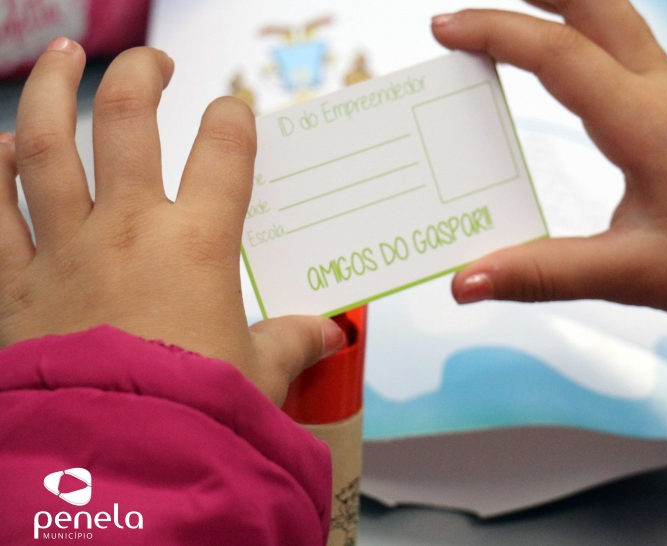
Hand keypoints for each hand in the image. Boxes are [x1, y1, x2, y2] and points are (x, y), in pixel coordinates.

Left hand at [0, 39, 344, 404]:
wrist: (117, 457)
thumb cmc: (197, 411)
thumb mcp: (259, 373)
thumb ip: (294, 342)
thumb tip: (332, 334)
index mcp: (198, 244)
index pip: (223, 155)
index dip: (232, 120)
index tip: (233, 110)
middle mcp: (129, 229)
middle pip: (127, 124)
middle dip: (141, 77)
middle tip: (154, 61)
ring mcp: (66, 249)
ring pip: (45, 147)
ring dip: (54, 92)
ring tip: (67, 57)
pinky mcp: (16, 283)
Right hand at [432, 1, 666, 321]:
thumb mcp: (630, 275)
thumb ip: (544, 274)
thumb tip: (465, 281)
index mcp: (650, 126)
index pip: (563, 55)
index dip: (499, 34)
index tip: (447, 30)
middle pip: (598, 5)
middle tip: (473, 7)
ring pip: (618, 18)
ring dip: (561, 5)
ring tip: (510, 12)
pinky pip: (632, 46)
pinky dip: (585, 33)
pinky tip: (564, 55)